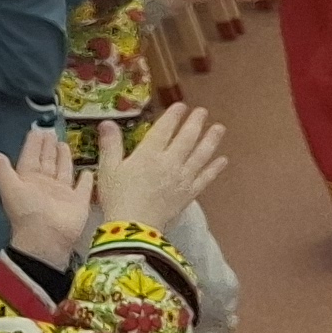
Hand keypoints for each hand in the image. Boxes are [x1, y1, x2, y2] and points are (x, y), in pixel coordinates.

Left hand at [0, 125, 91, 263]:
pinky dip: (86, 179)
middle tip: (52, 132)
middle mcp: (45, 184)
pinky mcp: (79, 201)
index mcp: (28, 180)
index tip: (37, 130)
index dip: (33, 144)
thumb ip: (3, 170)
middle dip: (48, 147)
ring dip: (64, 157)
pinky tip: (88, 170)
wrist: (47, 238)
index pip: (30, 157)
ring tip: (65, 143)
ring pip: (64, 170)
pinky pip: (83, 187)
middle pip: (47, 161)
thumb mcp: (10, 188)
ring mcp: (63, 192)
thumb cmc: (28, 212)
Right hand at [97, 99, 228, 230]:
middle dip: (196, 122)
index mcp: (149, 154)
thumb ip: (110, 144)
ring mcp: (182, 178)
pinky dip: (215, 168)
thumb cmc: (117, 197)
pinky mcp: (189, 193)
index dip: (173, 116)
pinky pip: (206, 178)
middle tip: (203, 111)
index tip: (181, 106)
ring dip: (211, 140)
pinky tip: (223, 160)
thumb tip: (108, 122)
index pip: (164, 129)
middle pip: (187, 138)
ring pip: (201, 155)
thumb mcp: (108, 168)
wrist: (133, 226)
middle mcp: (170, 162)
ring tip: (219, 128)